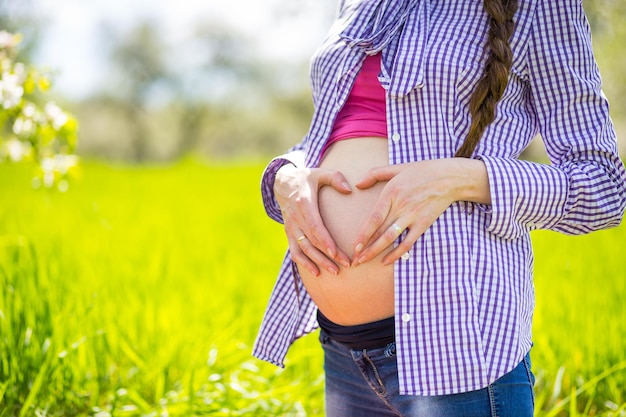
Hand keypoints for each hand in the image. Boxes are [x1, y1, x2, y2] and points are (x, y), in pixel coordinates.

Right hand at [274, 164, 352, 275]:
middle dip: (328, 256)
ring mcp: (291, 227)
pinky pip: (294, 251)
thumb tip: (349, 190)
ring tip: (334, 272)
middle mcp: (295, 218)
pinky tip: (316, 272)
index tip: (336, 253)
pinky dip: (303, 263)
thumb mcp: (320, 173)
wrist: (283, 183)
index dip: (325, 241)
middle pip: (311, 242)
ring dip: (318, 262)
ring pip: (303, 249)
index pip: (315, 226)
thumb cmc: (306, 178)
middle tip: (345, 265)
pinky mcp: (289, 233)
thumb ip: (335, 178)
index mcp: (304, 203)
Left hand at [352, 158, 490, 265]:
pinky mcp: (423, 224)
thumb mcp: (396, 168)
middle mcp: (401, 206)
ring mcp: (413, 216)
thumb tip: (358, 184)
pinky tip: (386, 261)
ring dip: (376, 252)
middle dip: (365, 248)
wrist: (450, 177)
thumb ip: (374, 174)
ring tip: (364, 261)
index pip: (374, 218)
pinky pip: (408, 242)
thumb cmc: (422, 171)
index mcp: (391, 193)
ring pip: (391, 238)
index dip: (363, 234)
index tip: (354, 246)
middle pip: (379, 231)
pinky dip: (397, 253)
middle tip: (355, 260)